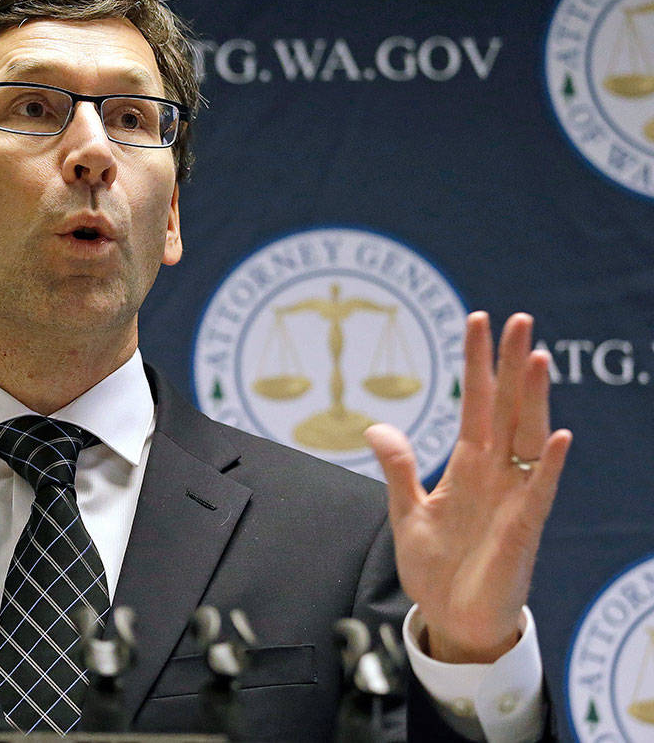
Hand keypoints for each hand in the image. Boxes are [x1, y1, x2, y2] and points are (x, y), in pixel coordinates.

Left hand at [365, 312, 570, 663]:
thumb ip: (399, 468)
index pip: (475, 402)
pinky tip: (560, 436)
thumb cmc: (436, 567)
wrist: (452, 620)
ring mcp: (513, 497)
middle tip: (519, 318)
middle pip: (507, 407)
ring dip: (534, 399)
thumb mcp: (407, 511)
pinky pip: (541, 492)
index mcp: (468, 465)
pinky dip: (551, 465)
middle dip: (510, 364)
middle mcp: (496, 472)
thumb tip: (377, 426)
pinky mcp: (524, 528)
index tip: (477, 320)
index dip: (476, 363)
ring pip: (528, 436)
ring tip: (536, 357)